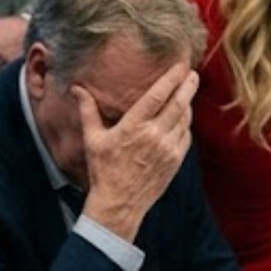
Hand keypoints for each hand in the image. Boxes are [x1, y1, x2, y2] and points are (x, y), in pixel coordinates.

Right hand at [78, 61, 196, 244]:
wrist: (119, 204)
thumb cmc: (103, 171)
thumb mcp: (93, 139)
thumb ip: (88, 110)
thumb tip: (77, 88)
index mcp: (133, 127)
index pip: (158, 95)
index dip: (171, 78)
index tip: (180, 66)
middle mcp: (154, 135)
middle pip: (179, 103)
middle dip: (188, 86)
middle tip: (193, 74)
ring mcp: (168, 149)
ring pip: (185, 119)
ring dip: (188, 103)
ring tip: (188, 92)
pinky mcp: (175, 161)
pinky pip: (186, 136)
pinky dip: (186, 124)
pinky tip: (183, 118)